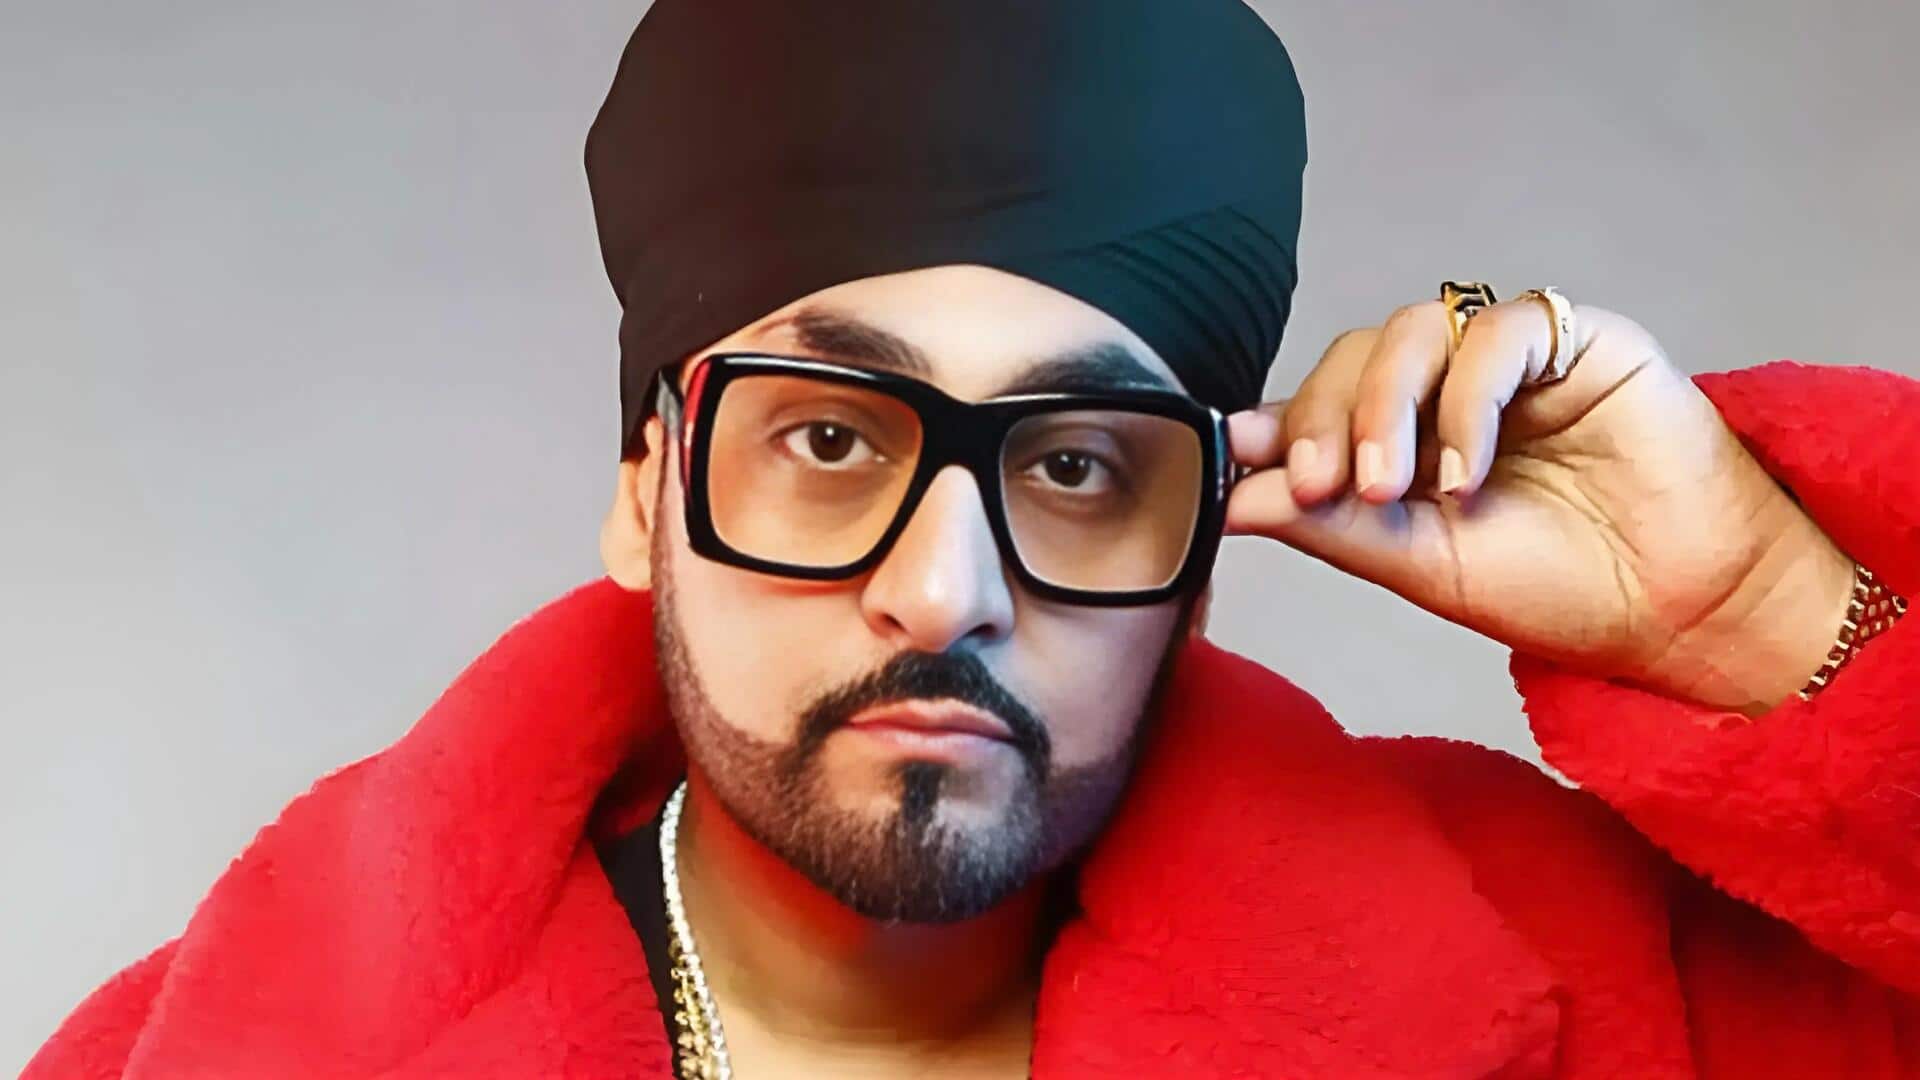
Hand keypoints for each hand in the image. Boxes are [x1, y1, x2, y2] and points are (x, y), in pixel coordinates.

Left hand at [1224, 294, 1854, 715]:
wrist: (1679, 611)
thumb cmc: (1556, 589)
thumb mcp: (1420, 566)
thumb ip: (1330, 527)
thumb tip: (1228, 499)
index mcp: (1402, 439)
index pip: (1318, 403)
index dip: (1273, 427)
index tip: (1232, 466)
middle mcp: (1447, 389)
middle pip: (1355, 356)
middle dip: (1322, 418)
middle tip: (1322, 489)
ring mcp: (1508, 359)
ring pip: (1411, 330)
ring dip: (1383, 407)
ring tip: (1389, 489)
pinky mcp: (1575, 338)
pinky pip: (1498, 332)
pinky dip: (1465, 399)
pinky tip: (1464, 474)